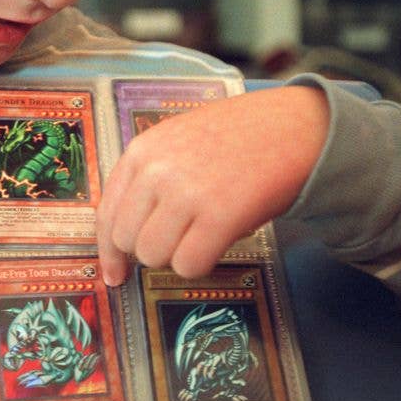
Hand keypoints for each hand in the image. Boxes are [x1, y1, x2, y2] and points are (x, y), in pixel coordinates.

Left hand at [96, 86, 328, 284]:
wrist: (293, 127)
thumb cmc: (239, 138)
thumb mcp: (178, 143)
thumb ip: (148, 179)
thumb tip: (125, 238)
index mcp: (142, 151)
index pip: (107, 213)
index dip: (109, 251)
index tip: (114, 273)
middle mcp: (157, 170)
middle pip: (128, 241)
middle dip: (152, 249)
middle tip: (182, 239)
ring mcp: (186, 192)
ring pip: (154, 256)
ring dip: (178, 256)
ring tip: (204, 233)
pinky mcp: (220, 214)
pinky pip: (189, 265)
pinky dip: (202, 264)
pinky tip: (218, 242)